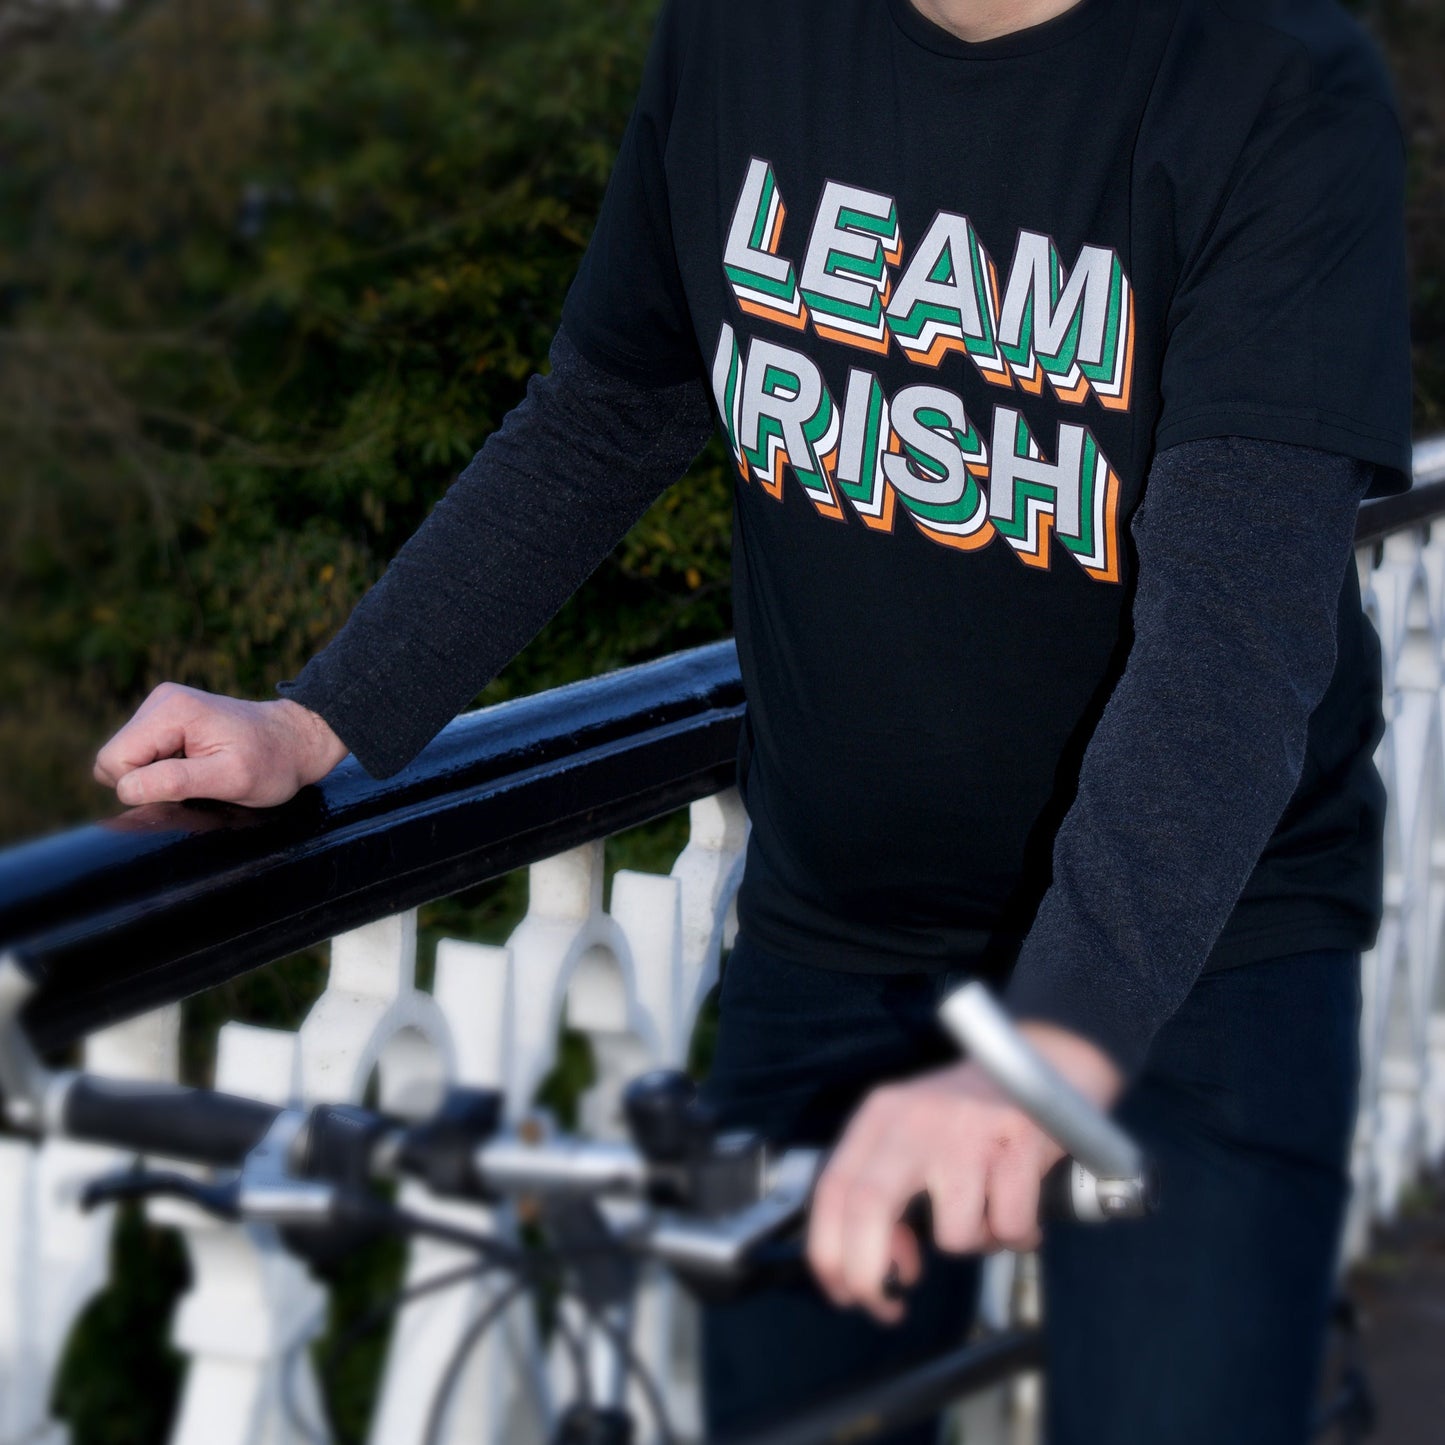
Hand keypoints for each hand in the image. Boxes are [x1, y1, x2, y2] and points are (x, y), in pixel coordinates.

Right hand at [93, 684, 348, 807]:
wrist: (297, 740)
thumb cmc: (272, 762)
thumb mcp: (231, 779)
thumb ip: (176, 781)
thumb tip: (127, 788)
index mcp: (171, 711)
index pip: (114, 761)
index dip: (142, 787)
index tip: (188, 786)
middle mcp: (160, 701)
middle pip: (114, 759)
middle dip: (148, 781)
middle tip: (197, 780)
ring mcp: (163, 707)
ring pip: (126, 759)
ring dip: (158, 775)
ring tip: (202, 770)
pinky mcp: (168, 718)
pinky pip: (142, 754)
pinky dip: (164, 767)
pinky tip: (199, 763)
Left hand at [806, 1021, 1122, 1322]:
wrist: (1051, 1059)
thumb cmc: (976, 1114)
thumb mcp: (915, 1136)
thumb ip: (889, 1194)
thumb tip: (889, 1264)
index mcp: (881, 1115)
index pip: (833, 1187)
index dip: (828, 1252)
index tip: (842, 1292)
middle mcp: (915, 1117)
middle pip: (868, 1207)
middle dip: (869, 1273)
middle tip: (888, 1305)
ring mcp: (967, 1128)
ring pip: (953, 1234)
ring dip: (976, 1245)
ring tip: (991, 1212)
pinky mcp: (1020, 1139)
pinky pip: (1010, 1227)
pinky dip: (1019, 1234)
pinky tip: (1024, 1205)